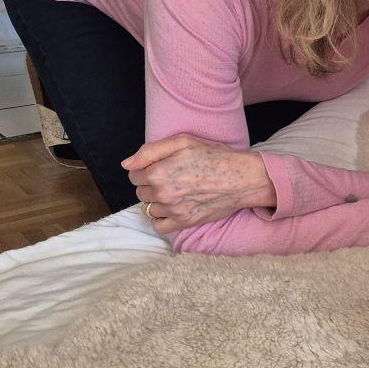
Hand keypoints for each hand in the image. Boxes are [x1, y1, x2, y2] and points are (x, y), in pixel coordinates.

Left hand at [122, 134, 275, 234]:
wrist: (241, 178)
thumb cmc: (214, 156)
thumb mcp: (183, 141)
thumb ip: (150, 151)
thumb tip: (126, 164)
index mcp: (158, 172)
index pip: (134, 174)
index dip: (146, 168)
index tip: (161, 165)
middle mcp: (162, 194)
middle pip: (140, 191)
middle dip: (151, 184)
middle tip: (172, 176)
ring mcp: (173, 210)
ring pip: (149, 208)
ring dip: (157, 200)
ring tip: (176, 191)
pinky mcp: (184, 222)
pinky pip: (159, 226)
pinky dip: (161, 218)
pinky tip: (172, 208)